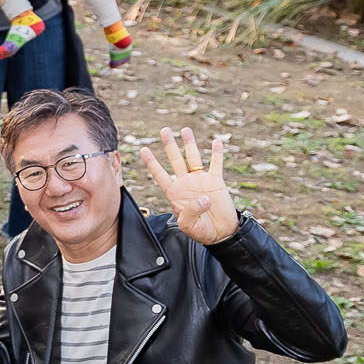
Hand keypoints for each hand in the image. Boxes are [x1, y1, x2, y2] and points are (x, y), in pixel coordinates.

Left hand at [139, 126, 238, 245]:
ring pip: (193, 158)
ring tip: (185, 130)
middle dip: (169, 145)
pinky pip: (216, 164)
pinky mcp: (216, 182)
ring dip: (190, 144)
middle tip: (164, 130)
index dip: (152, 163)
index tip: (143, 149)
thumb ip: (191, 211)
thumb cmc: (201, 230)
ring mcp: (200, 180)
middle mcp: (185, 183)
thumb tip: (204, 197)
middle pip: (175, 160)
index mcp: (174, 193)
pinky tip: (216, 142)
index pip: (160, 175)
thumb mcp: (188, 225)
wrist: (220, 233)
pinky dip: (216, 153)